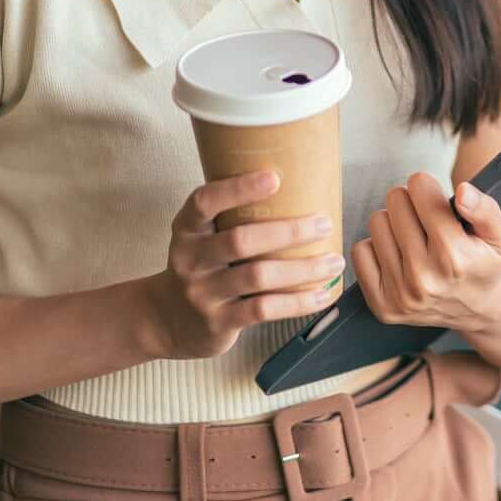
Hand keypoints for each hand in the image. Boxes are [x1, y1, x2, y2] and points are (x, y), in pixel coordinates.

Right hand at [138, 171, 346, 359]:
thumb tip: (298, 185)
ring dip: (302, 268)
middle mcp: (190, 260)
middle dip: (287, 231)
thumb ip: (232, 217)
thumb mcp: (202, 237)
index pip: (204, 202)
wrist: (167, 320)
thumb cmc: (201, 267)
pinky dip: (297, 302)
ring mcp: (203, 293)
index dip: (237, 188)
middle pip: (240, 241)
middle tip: (324, 223)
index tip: (275, 177)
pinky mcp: (219, 322)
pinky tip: (321, 294)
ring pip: (258, 277)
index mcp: (187, 230)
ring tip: (333, 261)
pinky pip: (264, 310)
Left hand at [352, 171, 500, 330]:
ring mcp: (400, 294)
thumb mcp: (498, 234)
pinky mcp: (382, 304)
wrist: (476, 311)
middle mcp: (424, 278)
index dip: (427, 186)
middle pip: (395, 202)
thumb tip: (463, 191)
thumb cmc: (482, 263)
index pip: (419, 190)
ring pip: (376, 222)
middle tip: (425, 219)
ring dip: (393, 223)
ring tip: (413, 236)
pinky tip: (398, 255)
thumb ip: (485, 209)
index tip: (433, 196)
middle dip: (410, 203)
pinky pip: (360, 251)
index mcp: (454, 257)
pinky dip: (377, 247)